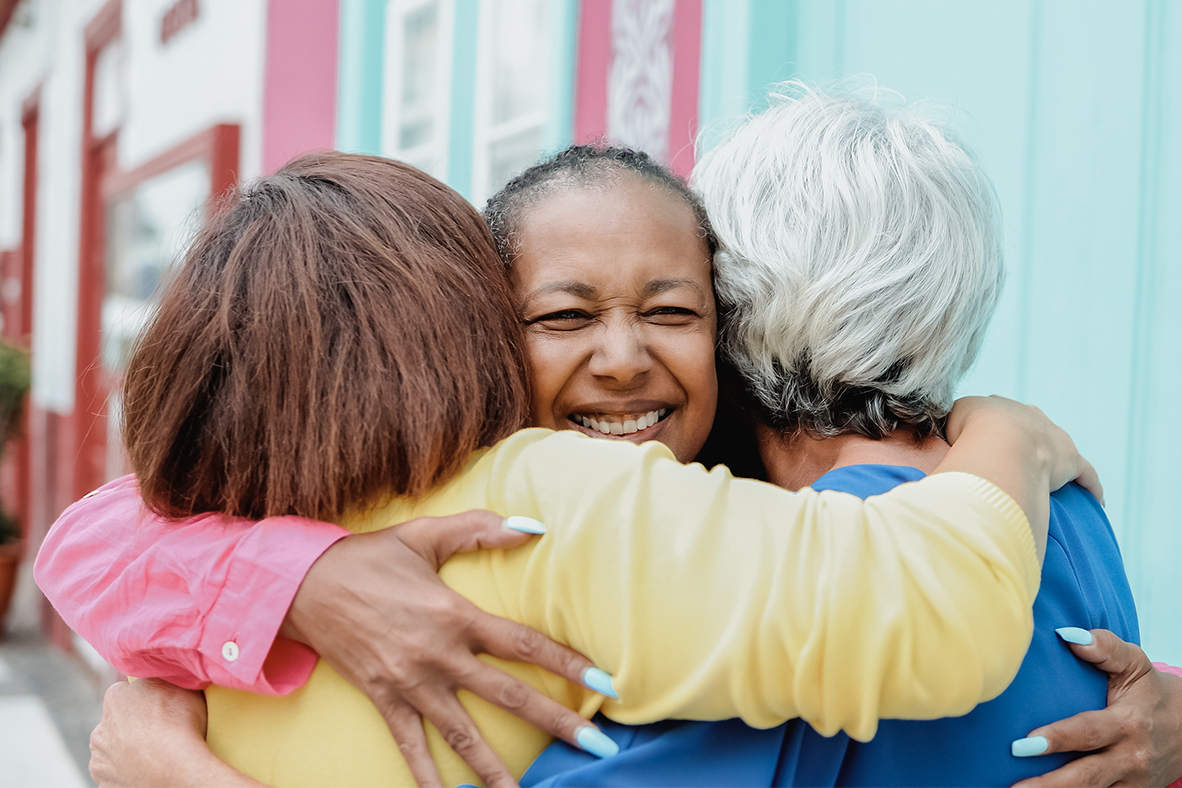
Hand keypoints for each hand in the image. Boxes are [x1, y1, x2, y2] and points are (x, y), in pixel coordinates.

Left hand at [89, 678, 262, 787]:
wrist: (175, 770)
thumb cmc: (180, 724)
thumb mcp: (181, 685)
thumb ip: (165, 677)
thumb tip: (166, 669)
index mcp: (115, 698)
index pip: (126, 691)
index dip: (145, 698)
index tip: (161, 705)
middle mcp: (99, 729)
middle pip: (117, 722)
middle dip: (133, 725)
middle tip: (160, 731)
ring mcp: (100, 761)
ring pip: (113, 751)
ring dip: (128, 750)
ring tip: (156, 754)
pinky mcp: (105, 786)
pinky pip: (117, 775)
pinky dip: (129, 773)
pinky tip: (149, 770)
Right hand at [281, 510, 614, 787]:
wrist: (302, 586)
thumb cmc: (369, 557)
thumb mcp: (425, 535)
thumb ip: (480, 528)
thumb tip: (534, 525)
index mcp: (456, 614)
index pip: (524, 644)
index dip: (568, 663)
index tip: (605, 683)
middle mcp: (439, 656)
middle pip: (509, 695)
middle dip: (557, 722)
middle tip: (597, 748)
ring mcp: (411, 684)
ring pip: (464, 736)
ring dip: (498, 771)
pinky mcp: (384, 701)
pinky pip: (410, 748)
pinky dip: (428, 780)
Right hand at [946, 396, 1102, 503]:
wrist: (998, 439)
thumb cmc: (968, 433)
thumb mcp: (947, 423)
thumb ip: (947, 430)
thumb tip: (939, 443)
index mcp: (1000, 407)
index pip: (996, 415)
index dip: (988, 429)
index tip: (981, 443)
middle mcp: (1030, 416)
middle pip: (1030, 426)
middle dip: (1024, 440)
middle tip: (1012, 460)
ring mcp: (1054, 437)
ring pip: (1057, 448)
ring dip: (1053, 461)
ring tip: (1046, 478)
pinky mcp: (1071, 461)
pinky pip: (1086, 474)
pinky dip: (1089, 486)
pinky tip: (1092, 500)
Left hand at [1011, 629, 1181, 787]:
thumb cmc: (1152, 691)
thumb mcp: (1135, 664)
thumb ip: (1104, 648)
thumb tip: (1068, 634)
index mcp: (1128, 723)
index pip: (1087, 732)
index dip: (1056, 739)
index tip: (1021, 745)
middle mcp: (1131, 756)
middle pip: (1086, 776)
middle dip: (1048, 784)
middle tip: (1012, 785)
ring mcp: (1132, 780)